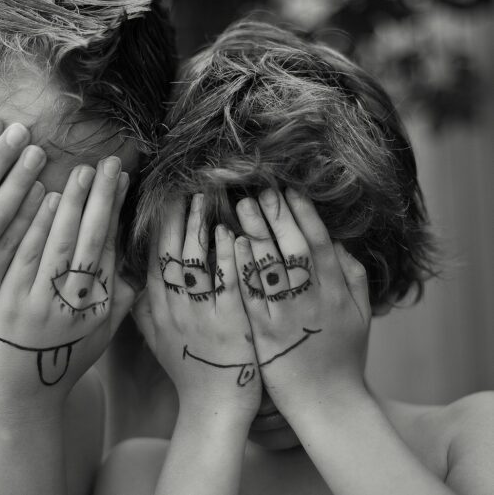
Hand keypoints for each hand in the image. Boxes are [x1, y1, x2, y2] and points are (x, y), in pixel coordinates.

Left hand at [0, 157, 135, 409]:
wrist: (20, 398)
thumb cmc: (60, 363)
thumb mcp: (99, 337)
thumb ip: (119, 301)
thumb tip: (137, 269)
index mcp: (101, 307)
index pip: (110, 248)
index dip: (115, 212)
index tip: (121, 180)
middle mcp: (78, 303)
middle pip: (93, 241)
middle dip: (102, 199)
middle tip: (108, 163)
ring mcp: (46, 303)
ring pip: (64, 244)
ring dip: (73, 205)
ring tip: (81, 171)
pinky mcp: (14, 305)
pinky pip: (30, 258)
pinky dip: (39, 228)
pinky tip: (44, 200)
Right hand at [135, 194, 261, 420]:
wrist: (213, 406)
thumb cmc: (188, 371)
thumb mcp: (156, 340)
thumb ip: (143, 309)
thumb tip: (132, 279)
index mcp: (157, 309)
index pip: (152, 258)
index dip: (156, 226)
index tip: (160, 198)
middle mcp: (174, 308)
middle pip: (169, 253)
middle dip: (175, 216)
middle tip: (182, 186)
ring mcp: (201, 315)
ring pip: (195, 262)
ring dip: (199, 226)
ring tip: (206, 196)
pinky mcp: (230, 324)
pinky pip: (226, 284)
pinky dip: (228, 257)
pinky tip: (231, 233)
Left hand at [234, 188, 370, 418]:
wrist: (326, 400)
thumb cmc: (342, 355)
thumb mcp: (360, 314)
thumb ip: (352, 275)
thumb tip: (337, 241)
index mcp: (338, 293)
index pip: (320, 243)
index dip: (304, 214)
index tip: (289, 190)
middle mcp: (314, 300)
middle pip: (295, 248)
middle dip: (278, 215)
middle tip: (261, 189)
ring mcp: (287, 316)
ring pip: (271, 267)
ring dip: (256, 232)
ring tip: (241, 206)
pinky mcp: (264, 333)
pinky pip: (251, 294)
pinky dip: (242, 267)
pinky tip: (231, 244)